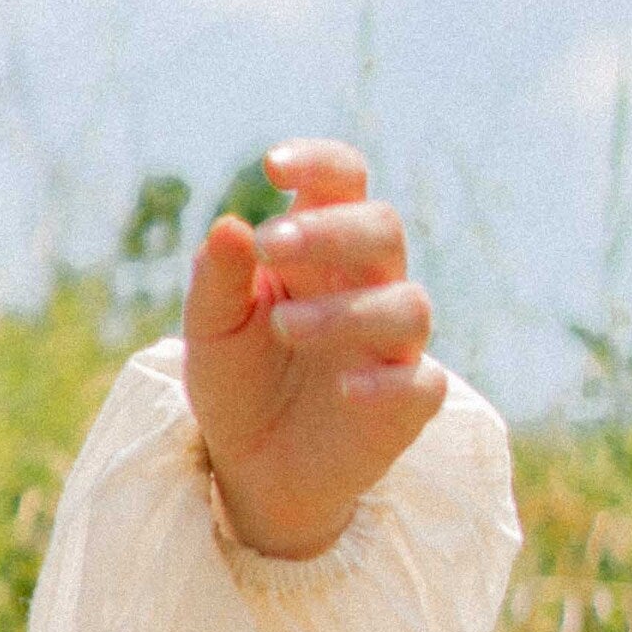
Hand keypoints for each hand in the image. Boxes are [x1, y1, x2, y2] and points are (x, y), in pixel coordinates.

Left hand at [181, 142, 443, 561]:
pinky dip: (387, 382)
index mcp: (318, 251)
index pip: (342, 183)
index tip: (272, 167)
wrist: (251, 468)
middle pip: (383, 229)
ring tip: (284, 328)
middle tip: (271, 247)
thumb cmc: (236, 380)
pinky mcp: (408, 402)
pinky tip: (344, 390)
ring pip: (408, 303)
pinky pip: (422, 382)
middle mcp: (365, 285)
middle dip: (331, 231)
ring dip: (346, 310)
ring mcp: (392, 343)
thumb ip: (217, 280)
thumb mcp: (210, 330)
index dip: (320, 164)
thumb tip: (230, 225)